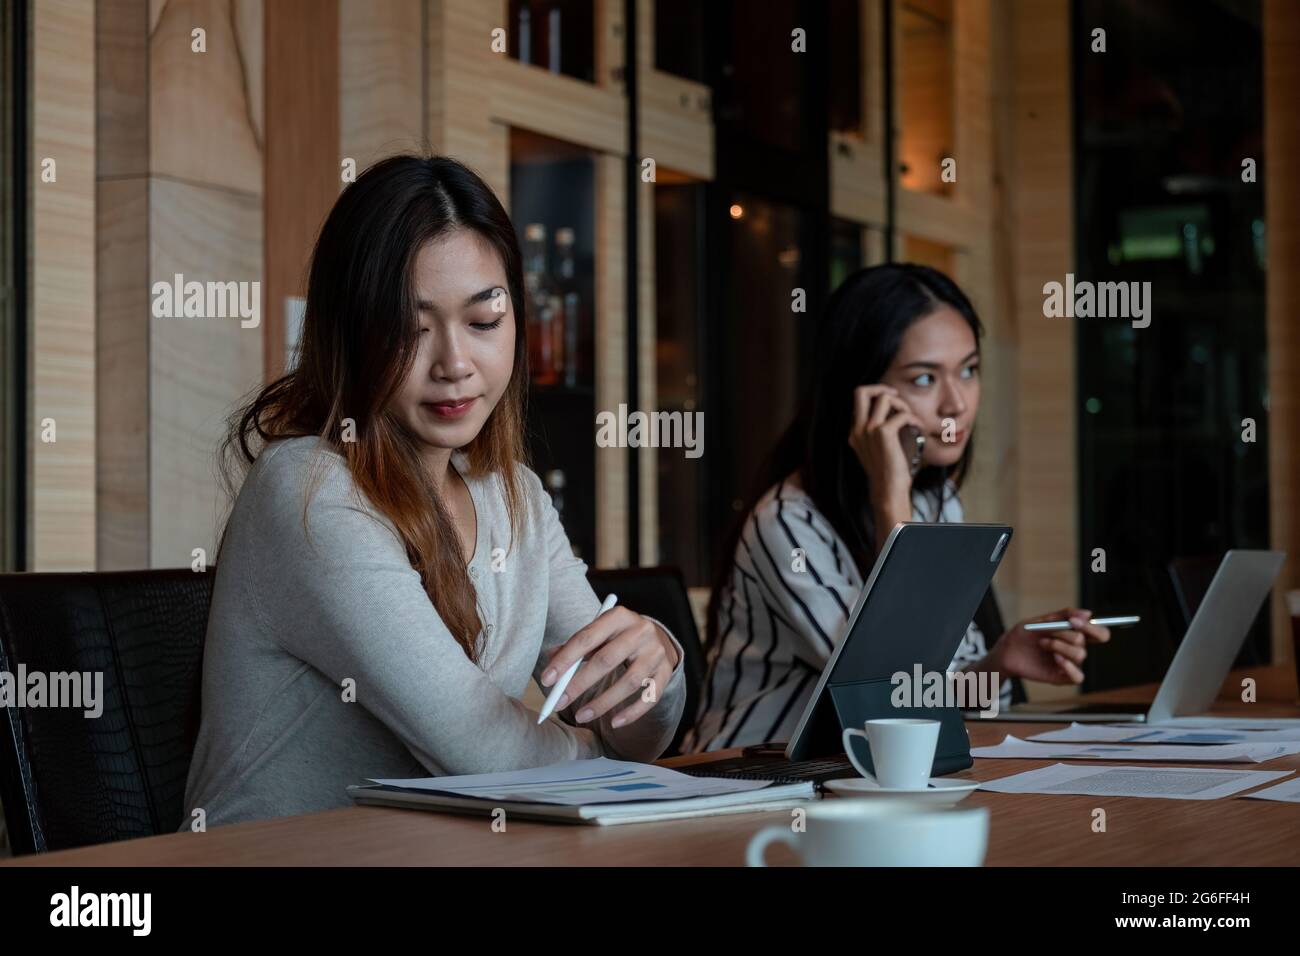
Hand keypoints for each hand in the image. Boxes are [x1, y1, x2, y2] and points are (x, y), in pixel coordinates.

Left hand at [539, 607, 676, 728]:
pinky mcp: (666, 673)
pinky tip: (614, 723)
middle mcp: (641, 631)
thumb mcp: (598, 634)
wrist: (658, 638)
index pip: (587, 637)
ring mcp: (656, 652)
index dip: (565, 660)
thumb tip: (551, 664)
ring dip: (603, 702)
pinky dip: (632, 712)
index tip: (547, 680)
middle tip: (559, 702)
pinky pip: (650, 697)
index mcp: (618, 616)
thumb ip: (575, 647)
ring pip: (629, 682)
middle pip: (607, 660)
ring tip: (581, 716)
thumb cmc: (618, 637)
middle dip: (579, 684)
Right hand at [847, 384, 923, 549]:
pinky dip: (914, 419)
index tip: (891, 400)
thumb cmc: (889, 472)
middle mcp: (857, 429)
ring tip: (911, 418)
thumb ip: (881, 430)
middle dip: (881, 387)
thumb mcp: (879, 449)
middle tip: (896, 396)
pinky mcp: (883, 433)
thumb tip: (898, 411)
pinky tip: (919, 430)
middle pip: (861, 391)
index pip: (858, 399)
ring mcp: (868, 430)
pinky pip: (902, 414)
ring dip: (902, 404)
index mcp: (855, 432)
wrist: (888, 491)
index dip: (876, 394)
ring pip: (884, 397)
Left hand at [987, 608, 1111, 684]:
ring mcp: (1070, 664)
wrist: (1006, 652)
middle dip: (1064, 634)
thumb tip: (1089, 613)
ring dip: (1059, 646)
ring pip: (1080, 655)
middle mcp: (1075, 649)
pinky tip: (1056, 659)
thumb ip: (1063, 615)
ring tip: (1042, 643)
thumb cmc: (1024, 634)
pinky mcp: (1062, 677)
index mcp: (1074, 634)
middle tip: (1048, 632)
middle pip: (1084, 641)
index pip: (1100, 634)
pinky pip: (1078, 676)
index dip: (1092, 627)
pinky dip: (1070, 667)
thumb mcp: (1040, 620)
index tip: (1073, 622)